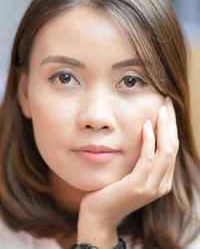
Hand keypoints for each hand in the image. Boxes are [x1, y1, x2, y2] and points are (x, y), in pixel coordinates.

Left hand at [77, 97, 178, 246]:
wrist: (98, 216)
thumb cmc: (111, 191)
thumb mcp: (130, 173)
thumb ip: (141, 159)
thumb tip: (145, 134)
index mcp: (161, 180)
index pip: (171, 148)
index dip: (171, 127)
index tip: (166, 108)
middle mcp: (161, 184)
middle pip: (172, 147)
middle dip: (171, 123)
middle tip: (166, 102)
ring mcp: (151, 187)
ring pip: (165, 151)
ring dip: (164, 128)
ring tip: (160, 109)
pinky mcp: (137, 187)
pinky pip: (147, 159)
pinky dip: (149, 141)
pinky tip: (146, 125)